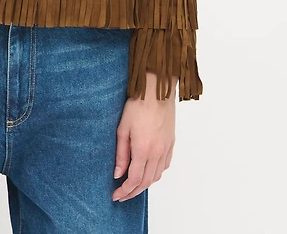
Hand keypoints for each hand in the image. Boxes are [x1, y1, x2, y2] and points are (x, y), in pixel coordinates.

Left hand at [112, 72, 175, 201]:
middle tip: (122, 195)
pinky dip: (156, 174)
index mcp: (143, 150)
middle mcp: (157, 152)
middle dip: (133, 192)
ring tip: (133, 186)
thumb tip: (118, 173)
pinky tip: (148, 172)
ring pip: (157, 176)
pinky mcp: (171, 143)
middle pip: (146, 182)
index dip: (125, 191)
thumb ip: (121, 154)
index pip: (134, 179)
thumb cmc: (137, 105)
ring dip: (145, 185)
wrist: (156, 91)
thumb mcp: (122, 128)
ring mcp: (166, 148)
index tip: (116, 195)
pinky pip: (165, 165)